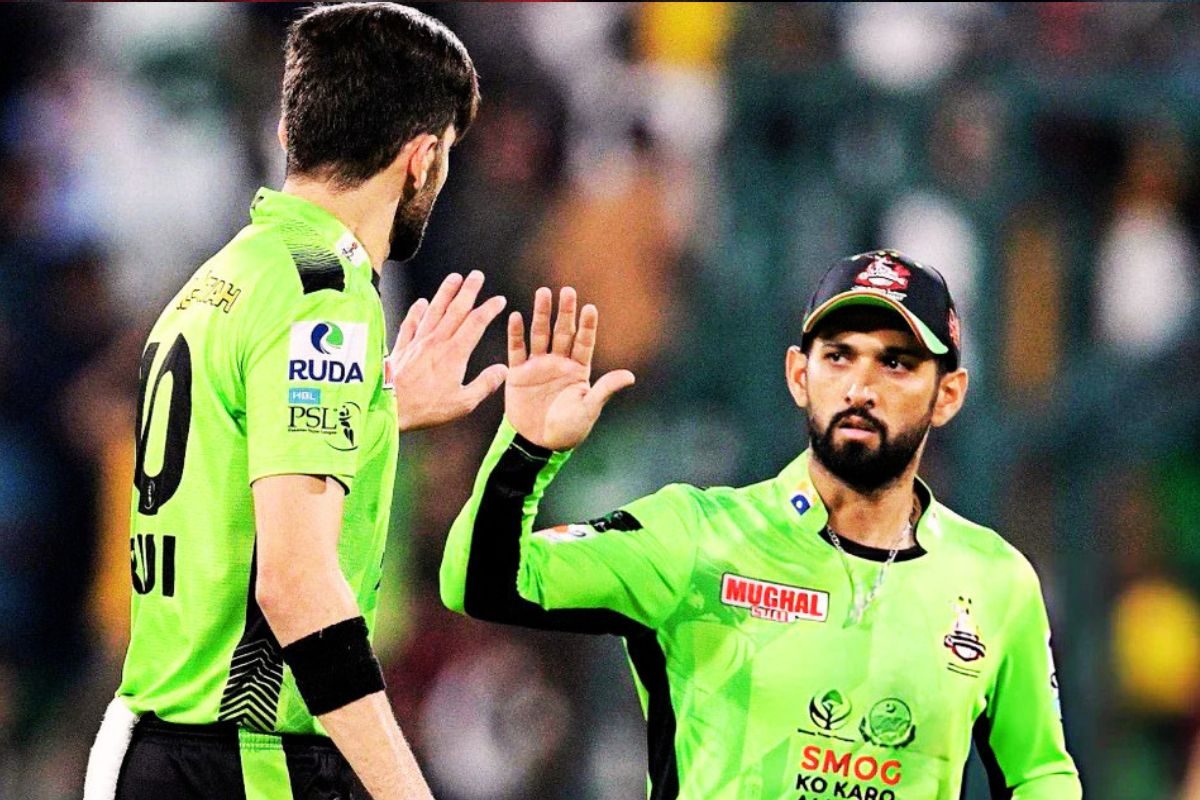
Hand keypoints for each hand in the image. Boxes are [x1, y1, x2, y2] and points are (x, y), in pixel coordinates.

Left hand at [389, 271, 507, 431]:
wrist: (390, 407)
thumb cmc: (425, 407)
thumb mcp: (463, 402)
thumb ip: (485, 384)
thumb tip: (502, 371)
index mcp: (455, 353)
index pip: (476, 323)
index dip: (489, 308)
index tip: (498, 300)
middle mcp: (437, 341)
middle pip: (456, 309)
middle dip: (469, 290)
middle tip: (477, 276)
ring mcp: (418, 342)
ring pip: (434, 310)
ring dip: (445, 292)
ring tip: (454, 278)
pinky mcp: (403, 347)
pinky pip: (411, 323)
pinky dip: (417, 311)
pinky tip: (421, 303)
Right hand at [505, 286, 634, 449]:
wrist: (538, 443)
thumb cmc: (569, 429)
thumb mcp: (589, 409)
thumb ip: (605, 390)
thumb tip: (630, 376)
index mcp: (578, 370)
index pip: (584, 342)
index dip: (587, 326)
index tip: (590, 308)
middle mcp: (559, 363)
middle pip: (562, 332)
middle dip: (565, 312)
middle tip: (567, 290)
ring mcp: (538, 366)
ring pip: (540, 334)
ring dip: (541, 314)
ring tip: (542, 293)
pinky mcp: (518, 374)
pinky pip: (517, 350)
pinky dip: (516, 334)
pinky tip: (516, 316)